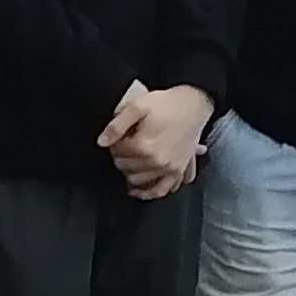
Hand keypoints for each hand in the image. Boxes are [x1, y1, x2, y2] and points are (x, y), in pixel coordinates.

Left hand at [98, 82, 213, 198]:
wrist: (194, 103)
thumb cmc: (167, 103)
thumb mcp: (137, 107)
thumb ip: (116, 125)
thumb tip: (102, 142)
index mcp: (144, 147)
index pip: (118, 153)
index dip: (114, 144)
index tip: (117, 137)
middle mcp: (157, 162)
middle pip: (127, 169)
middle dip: (121, 159)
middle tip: (123, 148)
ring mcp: (170, 168)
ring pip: (142, 182)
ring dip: (131, 176)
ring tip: (128, 167)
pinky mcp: (179, 169)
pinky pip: (164, 189)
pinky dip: (152, 192)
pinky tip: (142, 190)